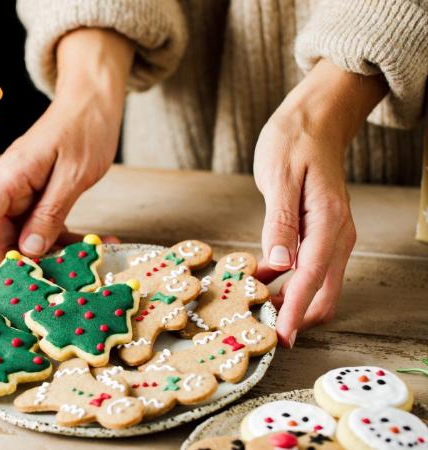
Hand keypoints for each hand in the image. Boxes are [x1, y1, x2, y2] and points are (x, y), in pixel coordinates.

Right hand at [0, 28, 133, 290]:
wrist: (93, 101)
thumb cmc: (84, 128)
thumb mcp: (73, 175)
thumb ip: (49, 213)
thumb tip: (28, 251)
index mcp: (9, 177)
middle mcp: (9, 188)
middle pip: (2, 236)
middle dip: (23, 265)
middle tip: (50, 290)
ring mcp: (23, 194)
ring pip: (26, 237)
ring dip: (55, 253)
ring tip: (89, 263)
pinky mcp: (39, 198)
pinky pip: (45, 227)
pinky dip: (67, 239)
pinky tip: (98, 245)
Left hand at [254, 59, 387, 346]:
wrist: (315, 118)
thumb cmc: (294, 141)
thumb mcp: (279, 178)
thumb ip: (280, 223)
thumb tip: (281, 266)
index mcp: (329, 222)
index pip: (312, 279)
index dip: (295, 312)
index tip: (280, 339)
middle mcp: (337, 235)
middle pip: (323, 293)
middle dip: (296, 316)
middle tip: (260, 330)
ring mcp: (331, 236)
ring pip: (316, 285)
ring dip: (290, 302)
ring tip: (254, 309)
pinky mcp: (319, 234)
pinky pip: (308, 269)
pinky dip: (287, 283)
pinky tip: (259, 282)